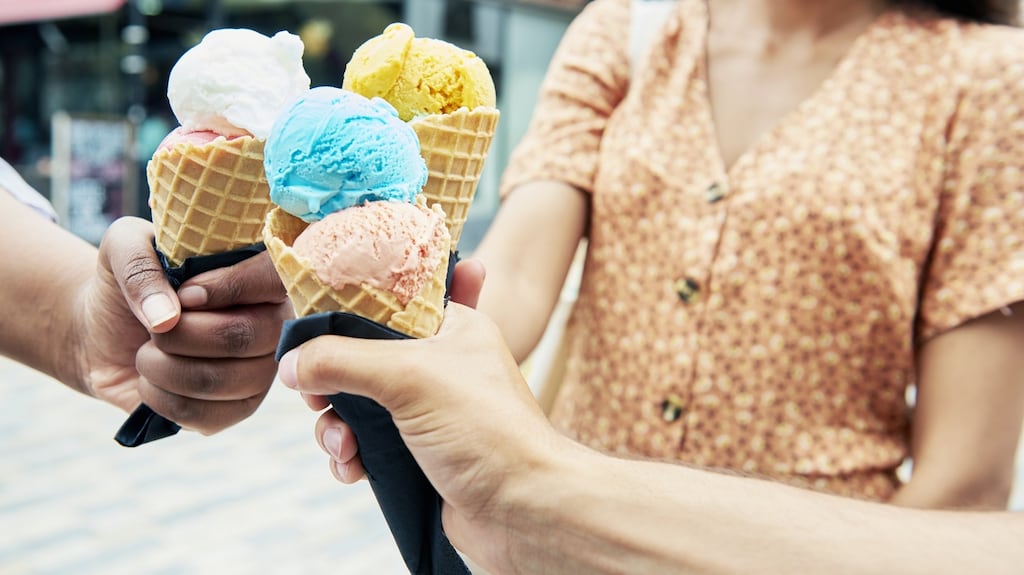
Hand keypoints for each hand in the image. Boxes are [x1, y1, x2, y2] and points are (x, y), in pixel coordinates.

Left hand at [76, 216, 291, 433]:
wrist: (103, 335)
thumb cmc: (127, 284)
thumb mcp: (121, 249)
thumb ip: (139, 265)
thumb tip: (166, 318)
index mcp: (256, 274)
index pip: (273, 276)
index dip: (228, 288)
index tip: (184, 294)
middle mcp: (271, 321)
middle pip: (243, 335)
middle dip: (180, 335)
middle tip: (154, 329)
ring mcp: (259, 370)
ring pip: (222, 380)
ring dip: (163, 368)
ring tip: (147, 354)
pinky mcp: (238, 408)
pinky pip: (207, 416)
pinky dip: (162, 400)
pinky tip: (153, 383)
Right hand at [278, 258, 566, 560]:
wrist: (523, 511)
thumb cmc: (486, 430)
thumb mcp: (409, 376)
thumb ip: (343, 359)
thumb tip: (291, 362)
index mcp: (451, 326)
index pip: (389, 299)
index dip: (348, 310)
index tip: (314, 323)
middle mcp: (438, 364)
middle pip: (360, 355)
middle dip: (332, 379)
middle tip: (320, 396)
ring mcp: (426, 411)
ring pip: (355, 404)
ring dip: (337, 425)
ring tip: (346, 444)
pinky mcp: (416, 453)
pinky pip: (364, 445)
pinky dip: (350, 456)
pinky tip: (354, 468)